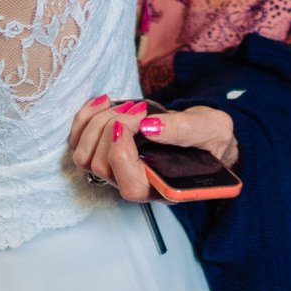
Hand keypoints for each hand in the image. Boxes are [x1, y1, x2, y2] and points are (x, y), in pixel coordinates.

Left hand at [67, 96, 238, 202]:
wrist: (203, 136)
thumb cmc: (210, 139)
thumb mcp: (212, 130)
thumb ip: (185, 130)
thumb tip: (150, 127)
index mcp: (163, 188)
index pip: (130, 186)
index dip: (122, 154)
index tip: (136, 120)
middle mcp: (136, 185)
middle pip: (101, 166)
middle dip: (112, 128)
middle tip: (138, 109)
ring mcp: (117, 173)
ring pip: (84, 156)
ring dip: (97, 122)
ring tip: (125, 105)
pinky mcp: (105, 155)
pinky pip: (78, 142)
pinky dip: (85, 118)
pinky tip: (104, 102)